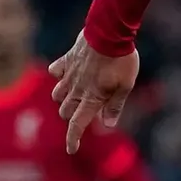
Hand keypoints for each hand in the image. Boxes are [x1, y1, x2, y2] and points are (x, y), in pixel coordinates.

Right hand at [49, 32, 140, 153]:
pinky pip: (55, 71)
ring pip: (57, 94)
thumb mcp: (125, 86)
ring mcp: (69, 74)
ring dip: (64, 99)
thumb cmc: (122, 60)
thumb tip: (107, 125)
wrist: (109, 31)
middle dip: (72, 117)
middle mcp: (76, 89)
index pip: (77, 124)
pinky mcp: (66, 60)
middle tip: (85, 113)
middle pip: (65, 111)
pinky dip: (59, 76)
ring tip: (77, 96)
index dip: (73, 139)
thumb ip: (115, 105)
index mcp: (91, 98)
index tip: (72, 149)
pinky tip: (68, 74)